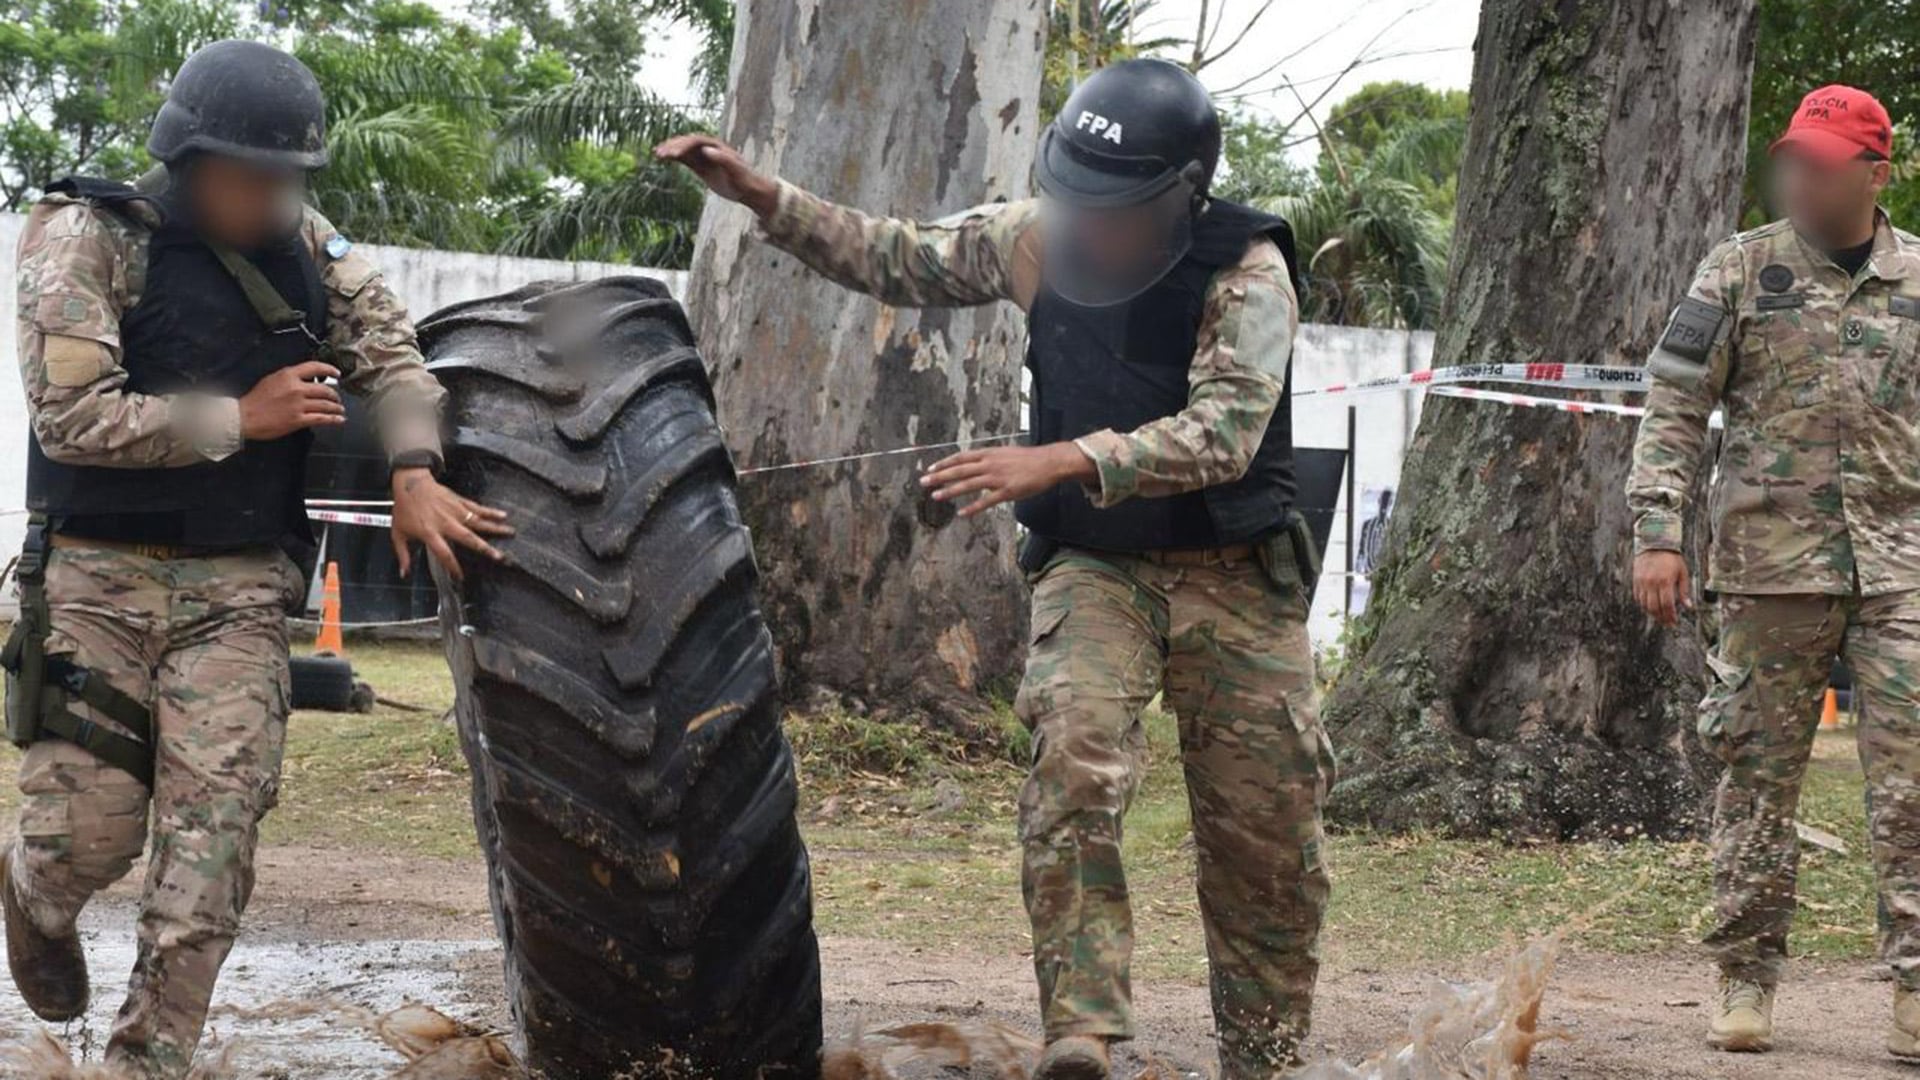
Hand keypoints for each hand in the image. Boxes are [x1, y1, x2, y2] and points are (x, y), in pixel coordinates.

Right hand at [239, 360, 346, 439]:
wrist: (244, 417)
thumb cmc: (255, 400)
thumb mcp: (271, 380)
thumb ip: (289, 378)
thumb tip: (304, 379)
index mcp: (288, 375)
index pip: (315, 367)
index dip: (329, 370)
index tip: (337, 373)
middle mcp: (296, 389)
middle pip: (324, 390)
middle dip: (335, 395)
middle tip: (337, 398)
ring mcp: (298, 405)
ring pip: (326, 405)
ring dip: (336, 407)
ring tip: (340, 409)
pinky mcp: (298, 420)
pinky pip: (321, 419)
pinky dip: (334, 419)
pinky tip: (339, 419)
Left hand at [389, 467, 512, 582]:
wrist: (409, 483)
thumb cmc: (404, 508)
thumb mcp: (397, 533)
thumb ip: (402, 555)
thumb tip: (403, 573)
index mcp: (430, 532)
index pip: (444, 553)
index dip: (453, 566)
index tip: (461, 576)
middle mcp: (445, 523)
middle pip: (468, 538)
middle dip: (485, 548)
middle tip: (499, 556)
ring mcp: (454, 511)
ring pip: (477, 522)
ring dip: (495, 528)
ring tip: (511, 533)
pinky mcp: (459, 501)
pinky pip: (477, 507)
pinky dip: (491, 512)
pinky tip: (503, 515)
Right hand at [654, 134, 778, 216]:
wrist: (748, 190)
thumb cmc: (745, 180)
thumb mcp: (736, 171)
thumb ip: (724, 159)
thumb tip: (707, 150)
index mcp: (717, 146)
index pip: (697, 141)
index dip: (684, 145)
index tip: (674, 154)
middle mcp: (709, 148)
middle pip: (687, 143)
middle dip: (674, 147)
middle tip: (660, 153)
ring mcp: (703, 156)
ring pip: (684, 149)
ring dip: (670, 150)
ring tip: (656, 154)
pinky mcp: (700, 165)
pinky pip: (684, 158)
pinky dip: (673, 157)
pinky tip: (662, 158)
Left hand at [919, 443, 1094, 517]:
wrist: (1048, 462)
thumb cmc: (1027, 459)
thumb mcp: (1004, 452)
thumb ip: (988, 458)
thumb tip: (974, 462)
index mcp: (988, 453)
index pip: (961, 457)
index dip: (944, 463)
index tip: (930, 467)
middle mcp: (990, 464)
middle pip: (959, 470)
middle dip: (939, 476)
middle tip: (923, 481)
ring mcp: (997, 478)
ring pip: (968, 484)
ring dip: (950, 491)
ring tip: (936, 497)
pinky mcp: (1007, 491)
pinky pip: (986, 501)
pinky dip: (973, 508)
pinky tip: (962, 514)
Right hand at [1632, 551, 1691, 626]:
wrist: (1655, 543)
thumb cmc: (1671, 557)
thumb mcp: (1682, 572)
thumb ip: (1684, 591)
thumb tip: (1688, 606)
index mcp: (1665, 581)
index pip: (1667, 605)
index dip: (1671, 616)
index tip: (1674, 622)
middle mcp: (1651, 583)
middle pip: (1655, 607)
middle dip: (1662, 618)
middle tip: (1668, 623)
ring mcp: (1642, 582)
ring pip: (1645, 604)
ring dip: (1653, 613)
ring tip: (1660, 617)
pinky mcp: (1636, 580)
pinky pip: (1638, 598)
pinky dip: (1644, 605)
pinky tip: (1651, 607)